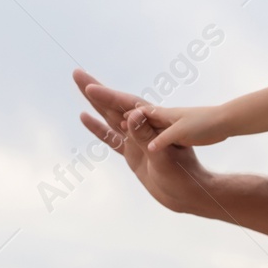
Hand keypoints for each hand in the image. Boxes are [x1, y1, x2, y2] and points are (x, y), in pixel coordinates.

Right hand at [73, 69, 215, 216]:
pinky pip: (112, 138)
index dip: (109, 96)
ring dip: (96, 104)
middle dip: (97, 90)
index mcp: (155, 125)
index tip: (91, 88)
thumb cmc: (184, 176)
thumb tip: (132, 116)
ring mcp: (137, 140)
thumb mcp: (165, 158)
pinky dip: (98, 128)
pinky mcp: (132, 153)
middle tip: (77, 73)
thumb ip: (148, 138)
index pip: (129, 106)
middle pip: (117, 105)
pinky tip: (85, 117)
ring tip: (82, 88)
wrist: (190, 194)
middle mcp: (145, 128)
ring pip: (112, 118)